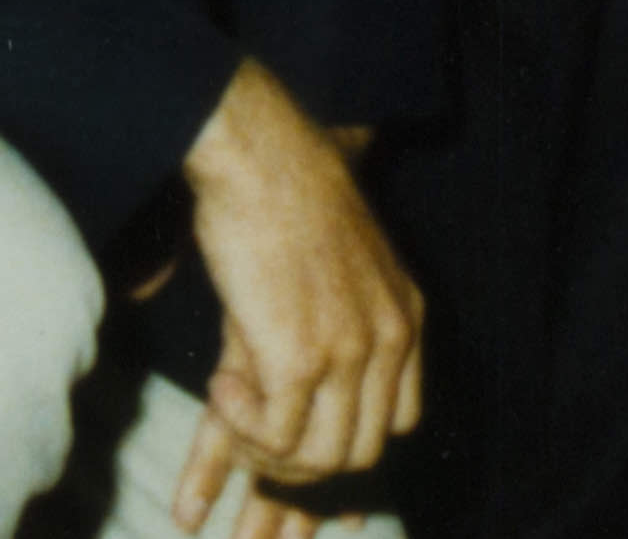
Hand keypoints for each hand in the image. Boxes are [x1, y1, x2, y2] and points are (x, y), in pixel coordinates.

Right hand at [174, 59, 423, 530]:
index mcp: (407, 319)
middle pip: (359, 453)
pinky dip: (242, 429)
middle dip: (302, 470)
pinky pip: (276, 438)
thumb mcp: (333, 271)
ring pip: (319, 461)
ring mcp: (349, 355)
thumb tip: (303, 386)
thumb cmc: (282, 199)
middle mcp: (389, 342)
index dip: (350, 449)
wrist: (261, 157)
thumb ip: (335, 332)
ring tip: (233, 415)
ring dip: (268, 456)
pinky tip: (220, 386)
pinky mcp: (300, 360)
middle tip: (256, 448)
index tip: (310, 460)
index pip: (398, 421)